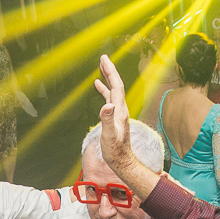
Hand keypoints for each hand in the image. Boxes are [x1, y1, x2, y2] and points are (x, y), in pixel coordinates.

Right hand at [94, 55, 134, 178]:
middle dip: (110, 70)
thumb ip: (107, 119)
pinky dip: (104, 90)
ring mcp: (118, 112)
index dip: (110, 72)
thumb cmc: (115, 150)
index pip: (116, 86)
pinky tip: (99, 86)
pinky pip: (110, 98)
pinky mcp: (115, 117)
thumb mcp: (109, 136)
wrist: (121, 160)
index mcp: (120, 111)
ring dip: (107, 78)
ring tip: (101, 67)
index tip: (104, 59)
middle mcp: (121, 109)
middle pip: (116, 85)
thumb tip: (107, 104)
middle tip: (103, 57)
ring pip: (113, 90)